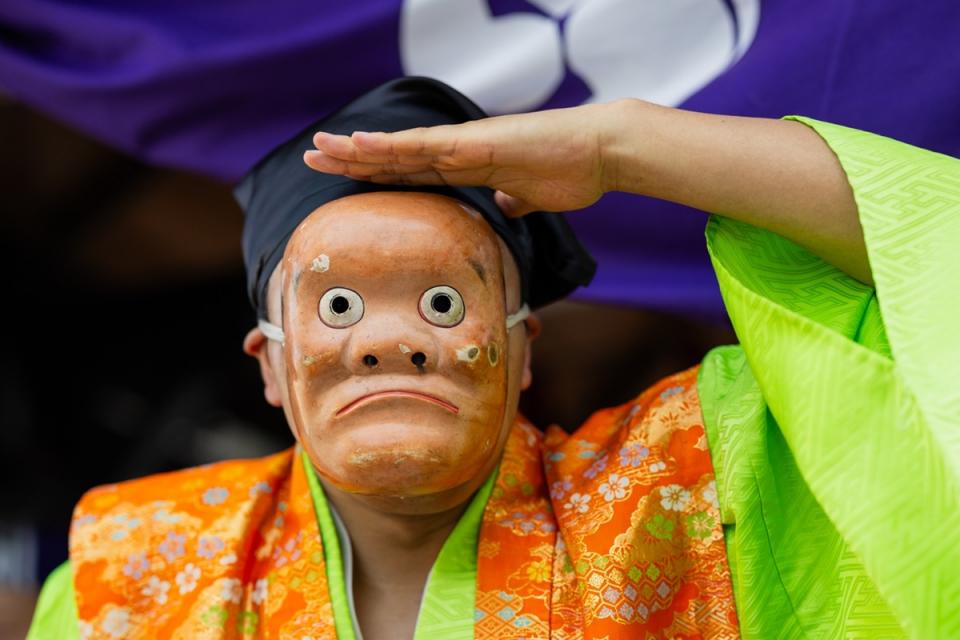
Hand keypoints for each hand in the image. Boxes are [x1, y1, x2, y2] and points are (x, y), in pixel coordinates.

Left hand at [304, 103, 616, 216]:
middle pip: (395, 156)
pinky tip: (361, 142)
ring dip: (359, 149)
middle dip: (352, 158)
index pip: (411, 171)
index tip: (345, 174)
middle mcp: (459, 151)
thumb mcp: (531, 197)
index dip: (377, 171)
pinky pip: (425, 146)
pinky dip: (391, 145)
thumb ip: (512, 200)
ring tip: (321, 147)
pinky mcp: (477, 143)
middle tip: (312, 156)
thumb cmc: (571, 172)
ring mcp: (465, 145)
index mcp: (468, 166)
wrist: (601, 153)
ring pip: (400, 147)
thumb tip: (504, 207)